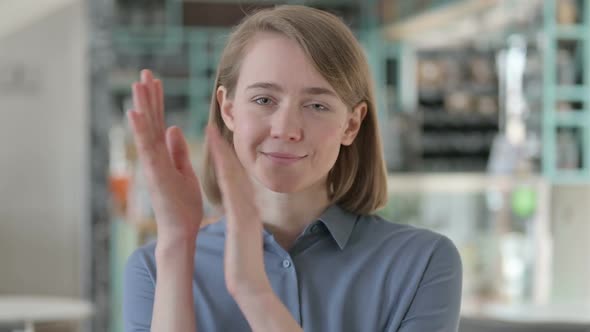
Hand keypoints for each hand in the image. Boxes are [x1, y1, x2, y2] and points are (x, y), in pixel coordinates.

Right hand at [127, 69, 202, 241]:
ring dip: (142, 107)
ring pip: (146, 131)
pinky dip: (140, 131)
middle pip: (151, 122)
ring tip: (138, 83)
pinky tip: (134, 113)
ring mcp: (153, 165)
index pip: (159, 123)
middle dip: (148, 97)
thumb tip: (174, 128)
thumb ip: (178, 151)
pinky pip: (147, 149)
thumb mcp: (184, 172)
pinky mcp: (155, 174)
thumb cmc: (183, 206)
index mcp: (163, 156)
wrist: (181, 232)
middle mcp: (154, 158)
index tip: (155, 81)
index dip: (157, 102)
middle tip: (145, 72)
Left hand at [206, 125, 270, 297]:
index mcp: (246, 210)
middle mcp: (248, 206)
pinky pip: (232, 191)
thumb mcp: (241, 237)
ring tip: (213, 133)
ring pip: (234, 176)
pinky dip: (226, 173)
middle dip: (225, 149)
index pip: (234, 179)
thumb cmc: (243, 264)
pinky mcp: (241, 219)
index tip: (217, 141)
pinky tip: (219, 159)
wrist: (251, 285)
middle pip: (235, 172)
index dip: (226, 158)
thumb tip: (239, 212)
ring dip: (224, 153)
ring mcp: (246, 211)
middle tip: (215, 126)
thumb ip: (241, 221)